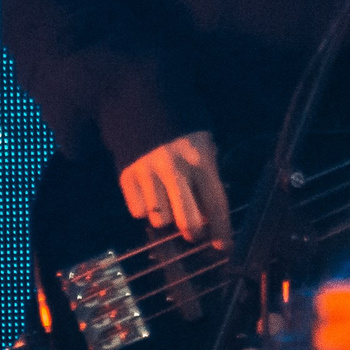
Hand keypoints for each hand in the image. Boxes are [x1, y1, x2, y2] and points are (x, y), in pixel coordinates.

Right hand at [118, 130, 233, 247]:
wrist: (139, 102)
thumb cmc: (180, 127)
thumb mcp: (203, 145)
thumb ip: (207, 177)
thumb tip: (210, 213)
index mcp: (201, 160)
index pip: (216, 202)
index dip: (222, 229)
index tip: (224, 247)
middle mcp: (174, 169)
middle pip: (187, 220)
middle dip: (193, 231)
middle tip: (194, 232)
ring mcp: (148, 172)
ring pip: (160, 220)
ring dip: (166, 218)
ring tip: (166, 202)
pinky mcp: (125, 175)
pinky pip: (137, 211)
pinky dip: (143, 209)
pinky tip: (148, 193)